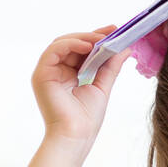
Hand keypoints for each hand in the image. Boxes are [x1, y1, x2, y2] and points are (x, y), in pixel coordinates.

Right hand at [32, 23, 133, 148]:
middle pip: (72, 43)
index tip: (116, 30)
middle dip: (92, 35)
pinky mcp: (41, 74)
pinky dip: (70, 44)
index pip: (82, 49)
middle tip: (112, 30)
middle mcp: (56, 70)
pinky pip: (54, 51)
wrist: (76, 136)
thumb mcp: (103, 86)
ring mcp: (47, 71)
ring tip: (102, 39)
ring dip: (83, 38)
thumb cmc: (87, 118)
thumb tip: (125, 48)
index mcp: (69, 74)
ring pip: (62, 43)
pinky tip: (88, 46)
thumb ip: (111, 66)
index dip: (97, 38)